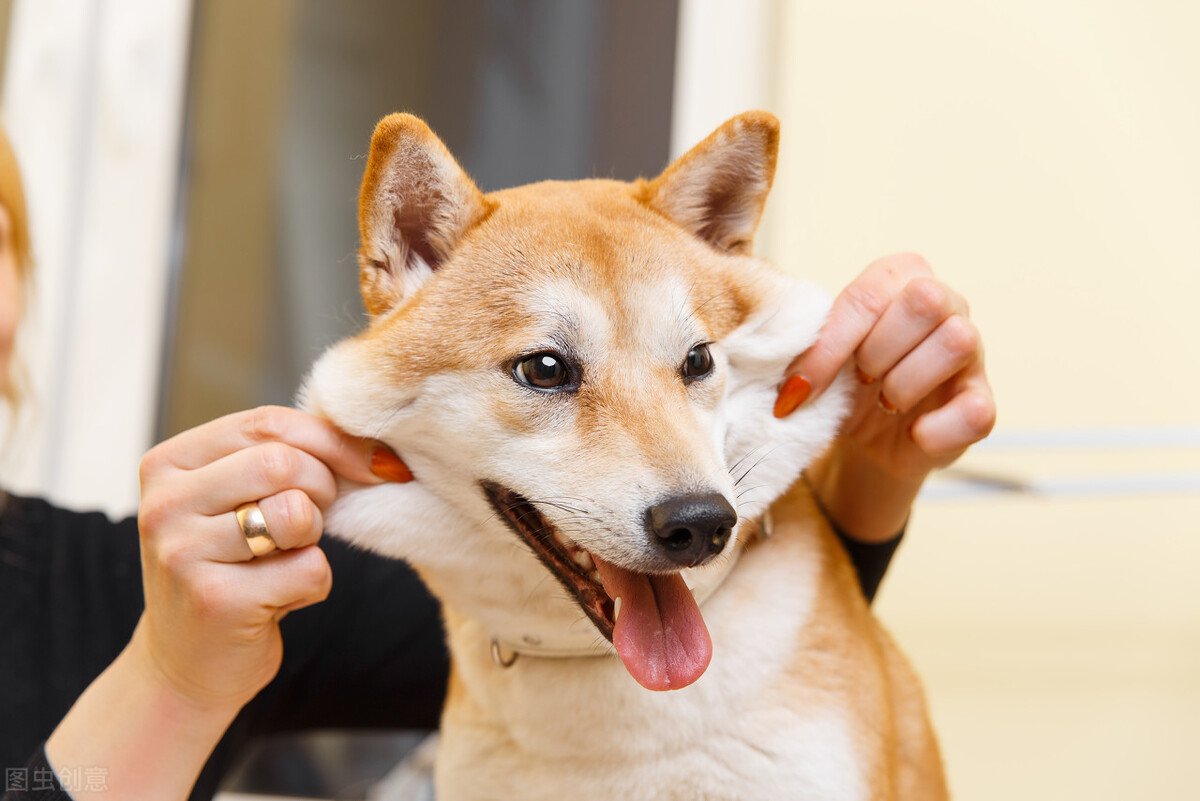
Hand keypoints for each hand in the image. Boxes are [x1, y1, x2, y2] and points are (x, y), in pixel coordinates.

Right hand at [132, 405, 410, 711]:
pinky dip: (314, 585)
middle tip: (314, 523)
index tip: (368, 465)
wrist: (186, 664)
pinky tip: (279, 600)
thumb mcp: (241, 500)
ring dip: (312, 538)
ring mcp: (183, 553)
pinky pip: (308, 569)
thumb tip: (377, 451)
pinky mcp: (216, 602)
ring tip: (284, 558)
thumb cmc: (229, 570)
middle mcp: (164, 504)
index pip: (266, 423)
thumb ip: (286, 460)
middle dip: (322, 489)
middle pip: (283, 463)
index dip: (329, 440)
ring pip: (296, 513)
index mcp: (168, 463)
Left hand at [778, 253, 995, 540]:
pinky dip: (935, 428)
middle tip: (858, 381)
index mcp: (900, 277)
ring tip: (885, 402)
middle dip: (877, 351)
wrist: (872, 440)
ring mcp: (973, 351)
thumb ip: (804, 347)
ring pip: (958, 340)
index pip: (869, 294)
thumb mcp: (820, 359)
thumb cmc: (845, 383)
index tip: (800, 387)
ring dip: (905, 382)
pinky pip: (977, 408)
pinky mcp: (983, 400)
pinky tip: (913, 433)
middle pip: (925, 300)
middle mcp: (947, 303)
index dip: (831, 345)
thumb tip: (782, 370)